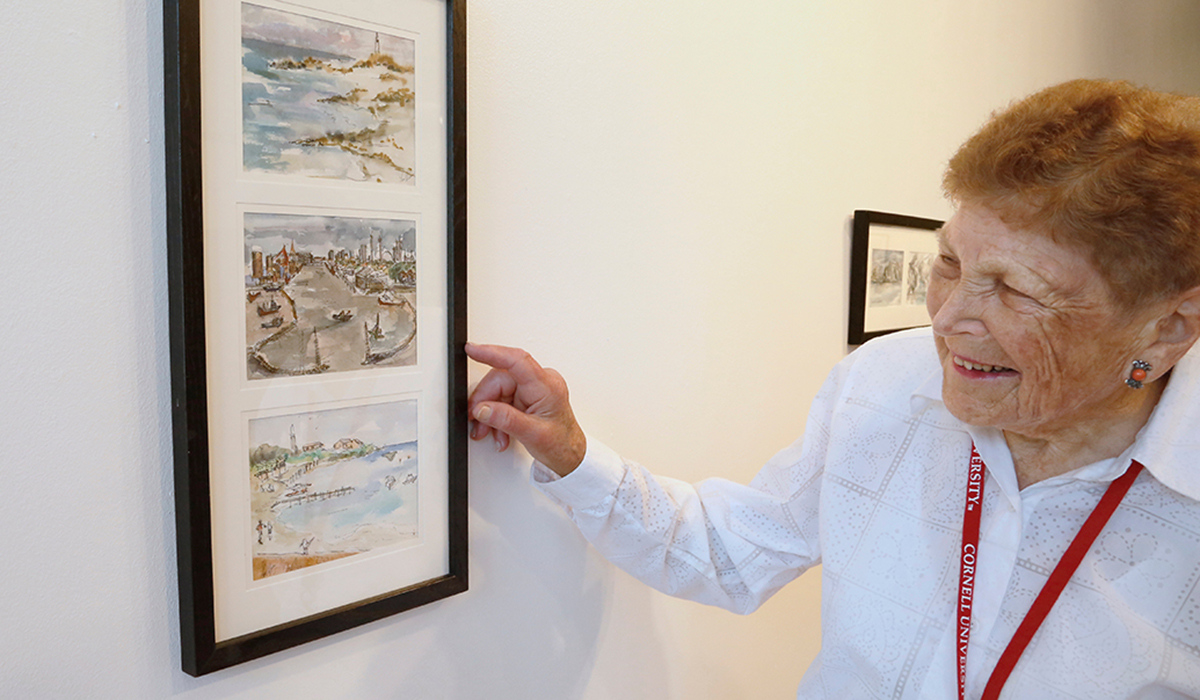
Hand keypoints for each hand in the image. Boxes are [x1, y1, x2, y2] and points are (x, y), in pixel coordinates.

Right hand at [466, 343, 586, 475]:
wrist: (569, 454)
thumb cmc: (561, 444)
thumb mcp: (532, 435)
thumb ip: (506, 420)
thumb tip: (483, 409)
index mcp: (546, 386)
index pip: (517, 361)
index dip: (492, 353)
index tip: (472, 350)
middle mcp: (540, 382)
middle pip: (500, 379)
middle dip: (485, 402)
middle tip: (477, 421)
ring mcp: (533, 388)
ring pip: (498, 390)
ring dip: (489, 413)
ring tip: (489, 432)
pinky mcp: (527, 395)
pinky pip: (502, 398)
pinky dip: (496, 415)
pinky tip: (499, 431)